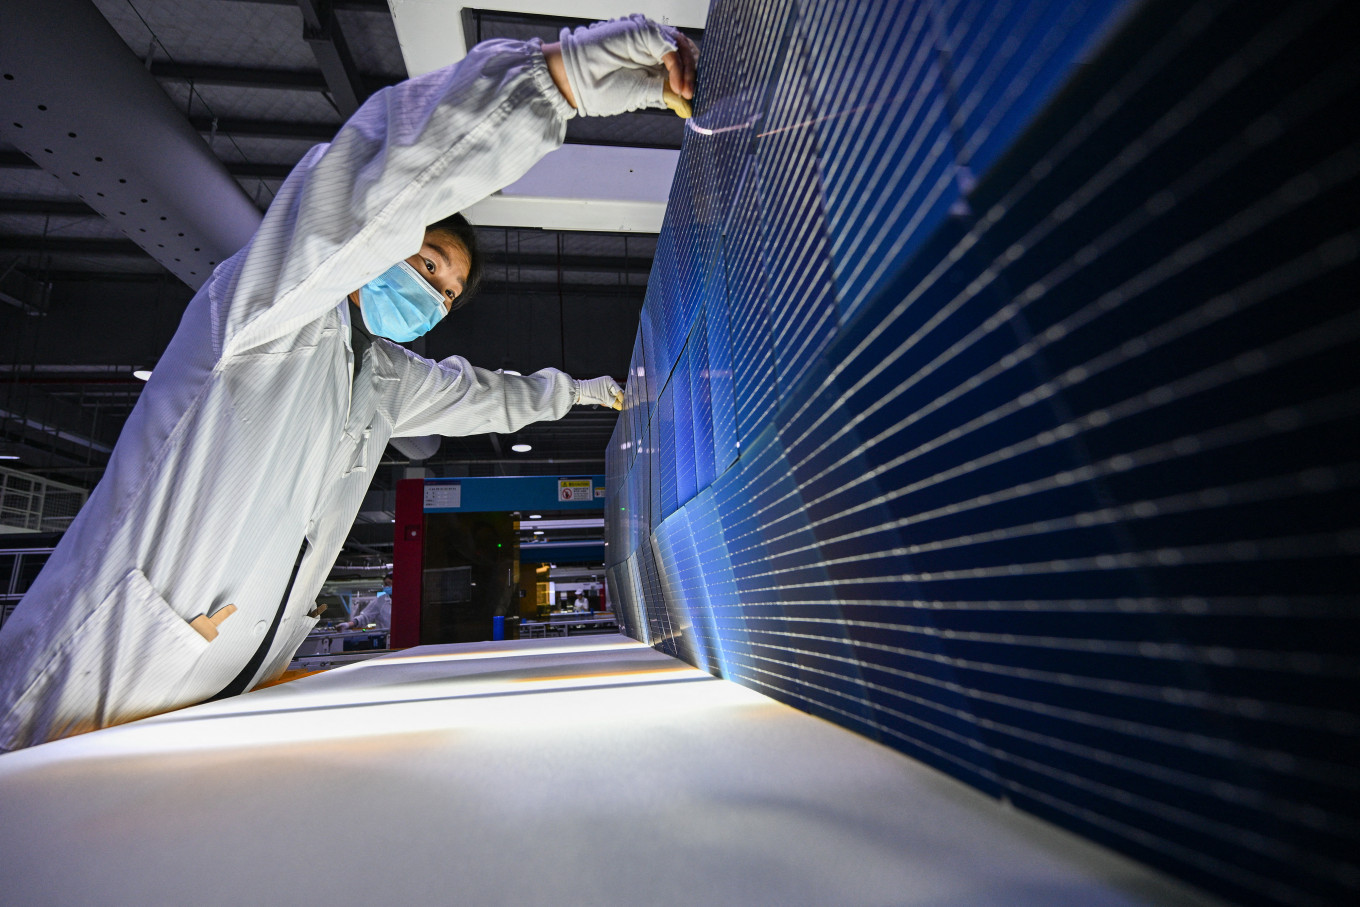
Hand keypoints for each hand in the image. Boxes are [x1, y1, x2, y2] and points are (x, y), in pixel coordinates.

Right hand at [557, 14, 697, 116]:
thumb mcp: (641, 95)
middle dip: (694, 76)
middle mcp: (654, 53)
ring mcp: (650, 42)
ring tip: (685, 90)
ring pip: (682, 49)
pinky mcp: (644, 34)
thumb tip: (686, 102)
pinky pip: (669, 48)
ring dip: (688, 71)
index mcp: (653, 67)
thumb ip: (664, 93)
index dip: (692, 82)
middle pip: (687, 56)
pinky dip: (677, 66)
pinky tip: (676, 83)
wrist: (578, 79)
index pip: (683, 69)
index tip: (695, 100)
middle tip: (692, 95)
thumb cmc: (602, 88)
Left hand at [576, 375, 623, 409]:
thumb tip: (621, 407)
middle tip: (613, 405)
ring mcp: (604, 386)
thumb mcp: (604, 398)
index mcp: (609, 381)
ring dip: (610, 402)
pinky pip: (607, 397)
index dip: (621, 399)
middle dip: (615, 400)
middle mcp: (607, 382)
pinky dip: (606, 401)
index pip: (619, 391)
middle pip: (616, 394)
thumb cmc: (590, 393)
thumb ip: (614, 402)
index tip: (623, 406)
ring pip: (611, 397)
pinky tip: (602, 402)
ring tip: (603, 403)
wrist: (578, 393)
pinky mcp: (600, 391)